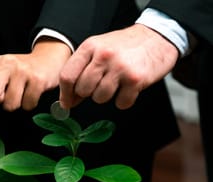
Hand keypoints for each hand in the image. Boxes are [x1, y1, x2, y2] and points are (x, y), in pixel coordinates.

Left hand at [0, 38, 70, 113]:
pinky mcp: (38, 80)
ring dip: (15, 104)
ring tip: (21, 93)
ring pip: (10, 104)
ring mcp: (22, 71)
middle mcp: (6, 64)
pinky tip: (31, 93)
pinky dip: (28, 104)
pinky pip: (27, 105)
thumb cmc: (19, 71)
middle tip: (6, 95)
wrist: (48, 59)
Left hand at [59, 24, 178, 109]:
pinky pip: (121, 103)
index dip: (65, 94)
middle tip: (100, 85)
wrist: (157, 37)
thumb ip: (81, 70)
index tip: (66, 103)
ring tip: (115, 83)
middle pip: (83, 90)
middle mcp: (104, 56)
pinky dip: (124, 100)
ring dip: (106, 96)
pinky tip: (128, 88)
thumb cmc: (124, 47)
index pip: (67, 76)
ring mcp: (120, 67)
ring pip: (100, 98)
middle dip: (89, 93)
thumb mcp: (98, 49)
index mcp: (90, 47)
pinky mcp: (136, 79)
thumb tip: (68, 100)